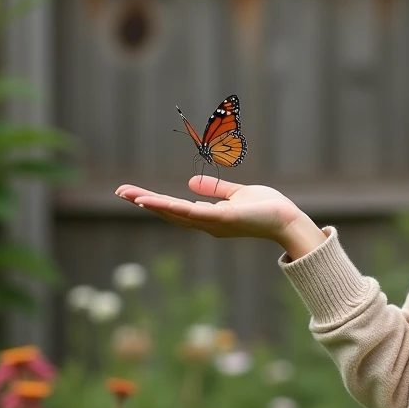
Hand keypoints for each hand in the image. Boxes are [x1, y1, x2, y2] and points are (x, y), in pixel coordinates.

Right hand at [116, 176, 324, 255]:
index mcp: (209, 217)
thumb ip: (215, 190)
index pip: (176, 208)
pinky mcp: (223, 219)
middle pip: (169, 212)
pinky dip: (171, 207)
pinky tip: (154, 201)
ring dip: (152, 204)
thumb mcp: (236, 194)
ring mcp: (213, 223)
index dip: (154, 202)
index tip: (133, 193)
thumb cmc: (267, 208)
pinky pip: (192, 212)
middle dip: (144, 202)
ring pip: (176, 212)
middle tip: (120, 192)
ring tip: (130, 196)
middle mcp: (207, 223)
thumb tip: (189, 183)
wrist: (288, 219)